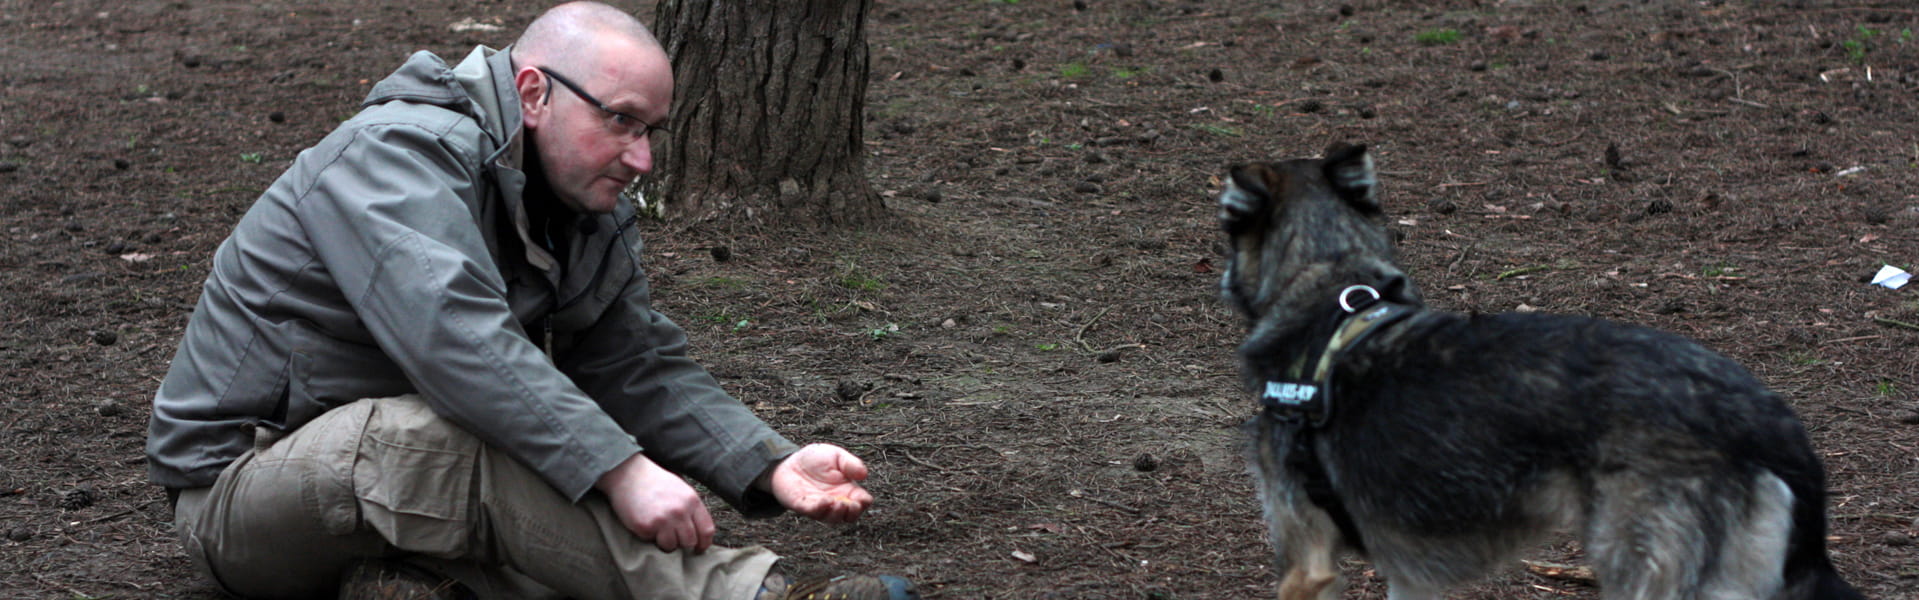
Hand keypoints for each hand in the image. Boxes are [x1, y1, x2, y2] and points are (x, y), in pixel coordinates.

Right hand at [595, 452, 714, 552]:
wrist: (629, 474)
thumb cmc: (655, 481)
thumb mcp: (682, 489)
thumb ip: (692, 509)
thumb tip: (698, 532)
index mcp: (692, 501)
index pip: (706, 530)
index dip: (704, 543)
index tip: (699, 549)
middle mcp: (680, 511)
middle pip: (689, 541)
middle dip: (681, 543)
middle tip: (672, 536)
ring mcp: (663, 520)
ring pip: (671, 546)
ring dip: (665, 542)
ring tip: (657, 528)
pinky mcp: (646, 527)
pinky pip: (651, 542)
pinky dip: (648, 536)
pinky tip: (645, 521)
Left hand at [769, 443, 873, 523]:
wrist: (789, 461)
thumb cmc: (815, 459)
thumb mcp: (836, 455)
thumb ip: (850, 463)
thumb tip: (864, 474)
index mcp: (848, 490)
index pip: (862, 502)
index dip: (864, 503)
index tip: (862, 498)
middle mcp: (836, 501)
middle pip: (849, 516)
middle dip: (852, 513)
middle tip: (851, 505)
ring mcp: (820, 506)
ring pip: (833, 518)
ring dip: (837, 513)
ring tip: (838, 503)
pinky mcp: (804, 506)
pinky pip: (813, 512)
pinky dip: (820, 509)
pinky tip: (824, 500)